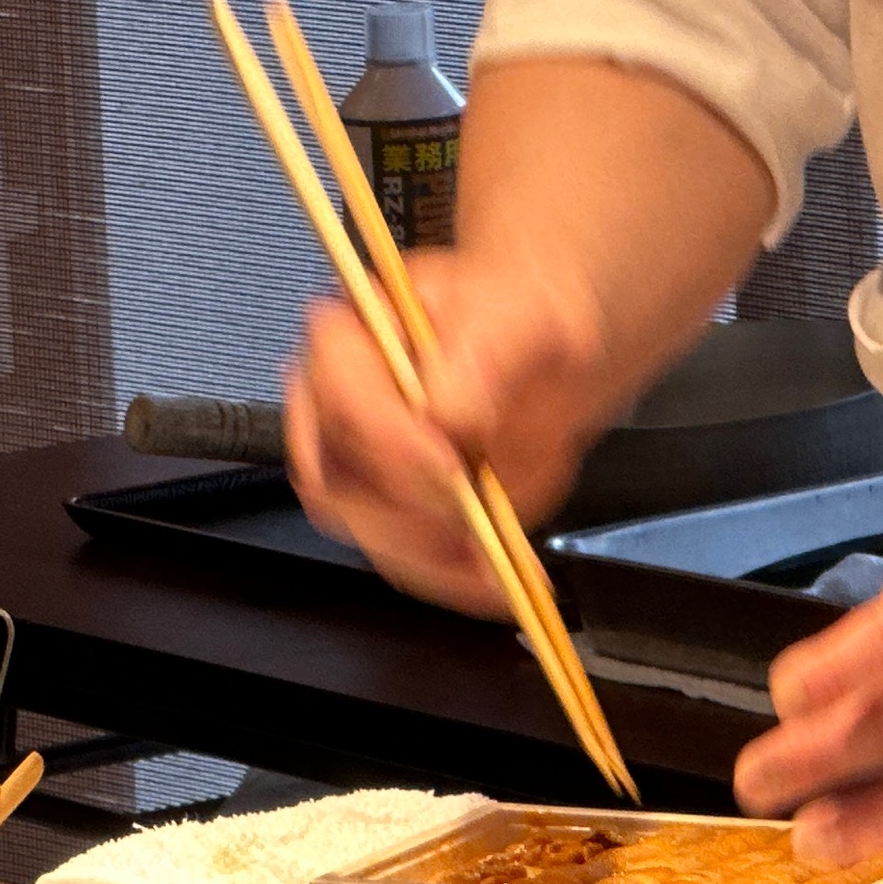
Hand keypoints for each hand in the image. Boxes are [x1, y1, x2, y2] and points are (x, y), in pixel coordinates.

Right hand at [281, 248, 625, 616]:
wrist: (547, 341)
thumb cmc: (521, 307)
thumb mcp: (523, 309)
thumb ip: (487, 351)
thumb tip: (445, 410)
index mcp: (353, 331)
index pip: (340, 397)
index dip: (391, 441)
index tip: (452, 466)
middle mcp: (337, 398)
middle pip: (335, 478)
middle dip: (406, 511)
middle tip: (473, 518)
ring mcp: (360, 459)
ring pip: (362, 527)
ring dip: (427, 553)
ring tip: (489, 556)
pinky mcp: (390, 504)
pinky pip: (398, 555)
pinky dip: (446, 575)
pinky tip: (492, 575)